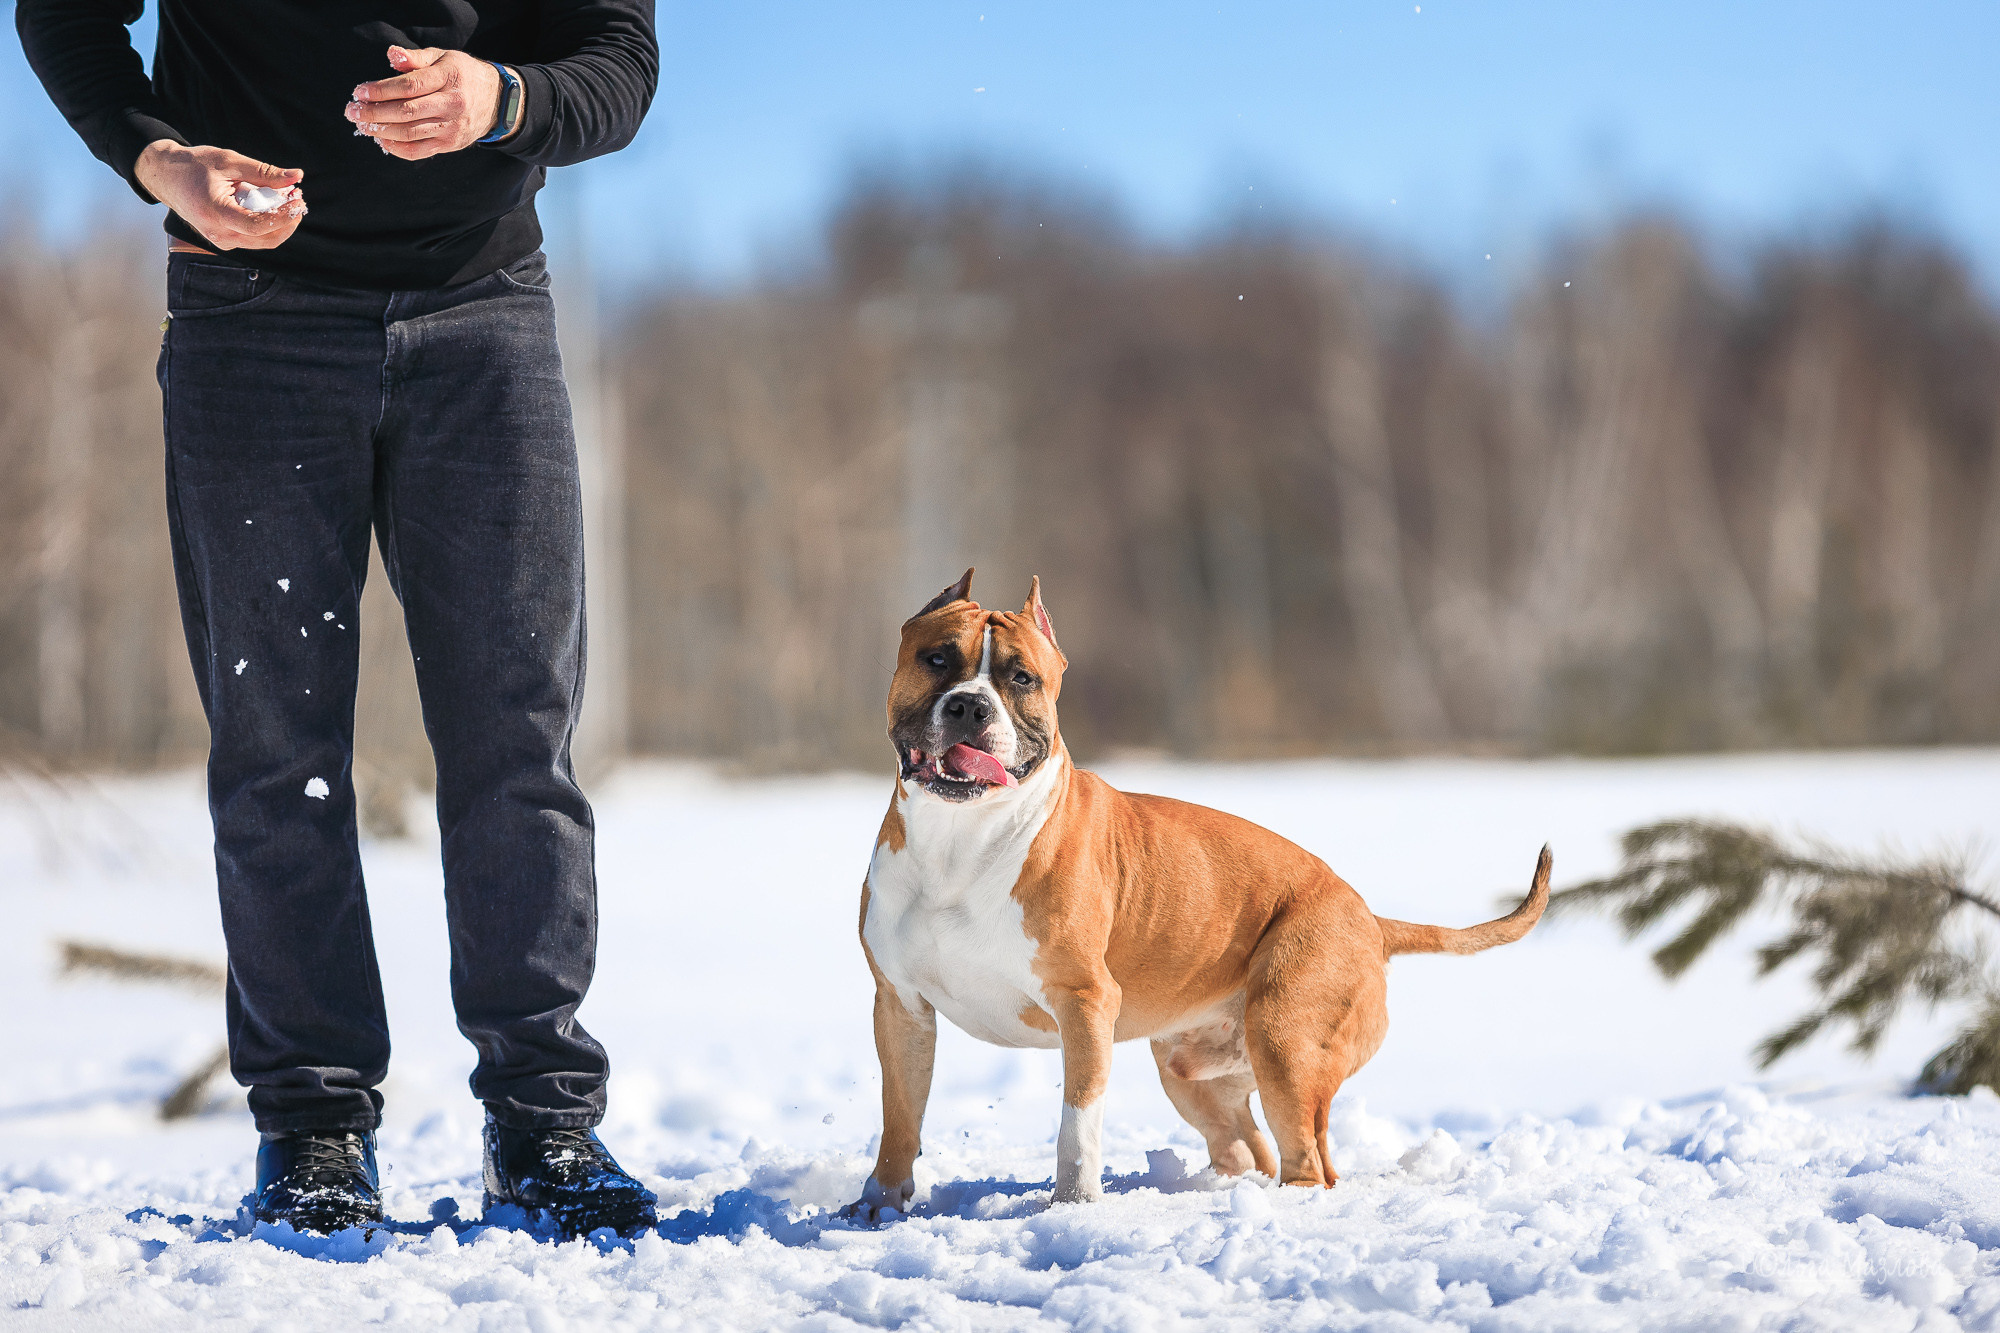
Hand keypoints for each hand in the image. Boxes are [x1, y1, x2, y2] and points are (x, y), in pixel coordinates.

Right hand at [133, 142, 305, 250]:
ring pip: (264, 241)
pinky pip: (256, 238)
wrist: (167, 178)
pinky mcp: (226, 240)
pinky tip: (273, 205)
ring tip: (288, 199)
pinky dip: (269, 224)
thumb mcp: (228, 161)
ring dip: (282, 223)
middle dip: (288, 219)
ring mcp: (222, 241)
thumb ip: (263, 171)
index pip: (257, 226)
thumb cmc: (195, 165)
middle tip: (297, 196)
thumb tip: (297, 176)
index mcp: (215, 213)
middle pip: (266, 237)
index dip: (283, 215)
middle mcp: (219, 234)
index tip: (298, 199)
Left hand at [346, 46, 507, 159]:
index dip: (380, 90)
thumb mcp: (442, 58)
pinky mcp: (450, 144)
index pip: (409, 86)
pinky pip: (418, 151)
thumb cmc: (461, 76)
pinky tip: (382, 139)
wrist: (497, 102)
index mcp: (448, 78)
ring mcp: (452, 127)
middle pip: (406, 112)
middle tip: (352, 111)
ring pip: (409, 133)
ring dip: (380, 130)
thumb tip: (392, 55)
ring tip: (363, 125)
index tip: (359, 92)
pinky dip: (396, 148)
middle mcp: (452, 104)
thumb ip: (415, 58)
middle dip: (374, 113)